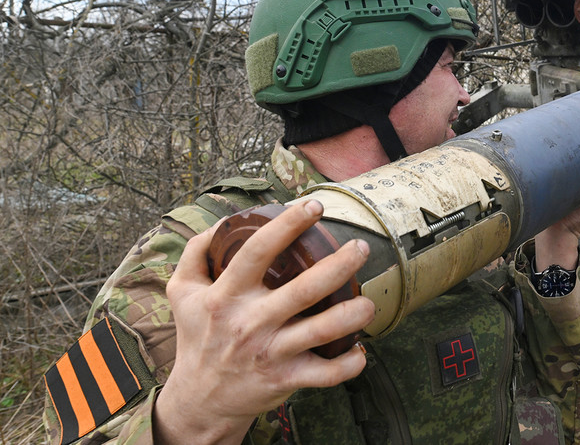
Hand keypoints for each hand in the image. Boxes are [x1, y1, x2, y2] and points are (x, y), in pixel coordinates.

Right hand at [155, 200, 374, 444]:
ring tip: (369, 302)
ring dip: (353, 315)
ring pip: (322, 331)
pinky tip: (360, 349)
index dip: (287, 225)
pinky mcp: (285, 379)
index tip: (313, 206)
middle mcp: (250, 322)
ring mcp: (270, 352)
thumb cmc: (197, 337)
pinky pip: (326, 374)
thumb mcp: (182, 293)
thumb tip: (223, 222)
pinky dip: (350, 364)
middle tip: (361, 248)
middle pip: (303, 290)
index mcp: (226, 295)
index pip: (257, 252)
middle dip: (339, 266)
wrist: (198, 399)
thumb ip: (196, 253)